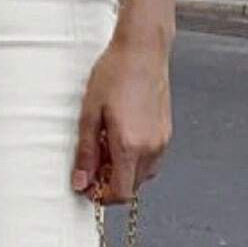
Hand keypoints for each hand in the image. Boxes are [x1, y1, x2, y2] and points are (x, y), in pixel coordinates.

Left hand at [71, 23, 172, 205]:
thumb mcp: (90, 115)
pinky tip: (122, 138)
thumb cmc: (115, 74)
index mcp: (130, 146)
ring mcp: (162, 141)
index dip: (103, 197)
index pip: (121, 193)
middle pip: (132, 187)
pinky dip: (135, 159)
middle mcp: (151, 148)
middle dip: (111, 183)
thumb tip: (80, 182)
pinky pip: (151, 160)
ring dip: (124, 171)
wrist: (142, 50)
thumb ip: (86, 153)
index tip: (89, 187)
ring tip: (106, 147)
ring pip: (142, 175)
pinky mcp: (166, 132)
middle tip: (93, 164)